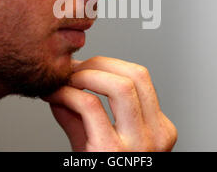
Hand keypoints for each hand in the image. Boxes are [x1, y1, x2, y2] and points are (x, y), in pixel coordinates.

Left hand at [41, 56, 177, 151]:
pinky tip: (57, 97)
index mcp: (158, 129)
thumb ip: (82, 116)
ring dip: (87, 74)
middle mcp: (156, 135)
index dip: (110, 65)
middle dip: (100, 63)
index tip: (87, 67)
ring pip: (120, 85)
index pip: (140, 78)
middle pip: (136, 75)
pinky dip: (69, 94)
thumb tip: (63, 90)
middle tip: (76, 70)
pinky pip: (90, 106)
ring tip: (68, 81)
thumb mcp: (99, 143)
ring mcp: (138, 145)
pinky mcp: (111, 153)